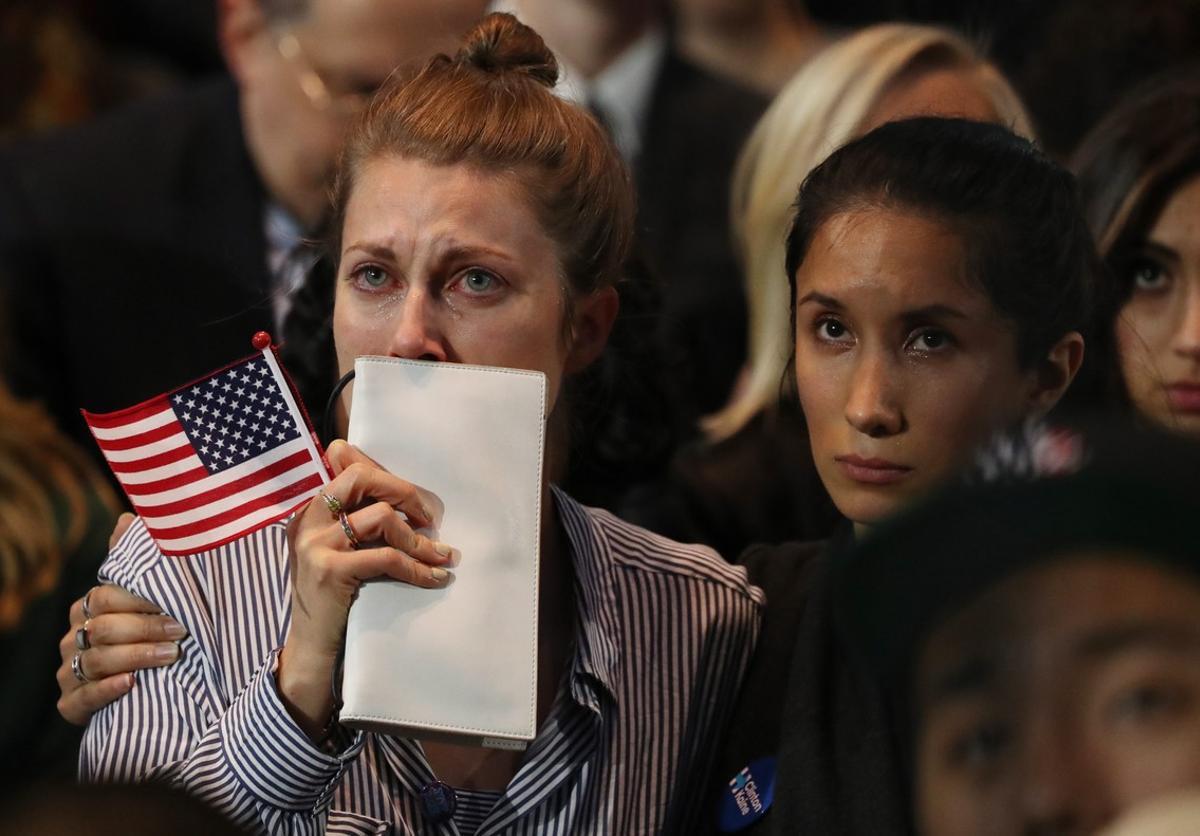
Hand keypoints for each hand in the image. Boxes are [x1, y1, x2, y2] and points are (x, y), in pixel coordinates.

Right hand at [57, 583, 187, 724]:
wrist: (122, 700)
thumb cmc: (142, 647)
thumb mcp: (142, 623)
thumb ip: (151, 608)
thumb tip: (182, 593)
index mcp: (85, 612)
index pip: (105, 598)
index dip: (138, 600)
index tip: (171, 605)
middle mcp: (73, 640)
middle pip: (103, 628)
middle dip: (145, 628)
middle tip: (178, 632)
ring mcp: (68, 672)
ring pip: (97, 660)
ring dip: (136, 656)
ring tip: (170, 655)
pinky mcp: (70, 702)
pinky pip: (86, 695)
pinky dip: (108, 688)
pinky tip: (130, 682)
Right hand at [277, 440, 456, 739]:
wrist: (310, 648)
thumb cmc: (334, 598)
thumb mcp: (340, 551)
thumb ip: (358, 519)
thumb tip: (398, 497)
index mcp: (310, 510)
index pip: (348, 466)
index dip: (387, 475)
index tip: (415, 502)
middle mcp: (308, 520)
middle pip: (362, 478)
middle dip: (405, 492)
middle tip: (431, 518)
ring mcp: (315, 544)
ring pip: (381, 517)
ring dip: (419, 538)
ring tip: (442, 555)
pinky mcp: (330, 570)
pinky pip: (387, 557)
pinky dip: (418, 567)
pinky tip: (435, 578)